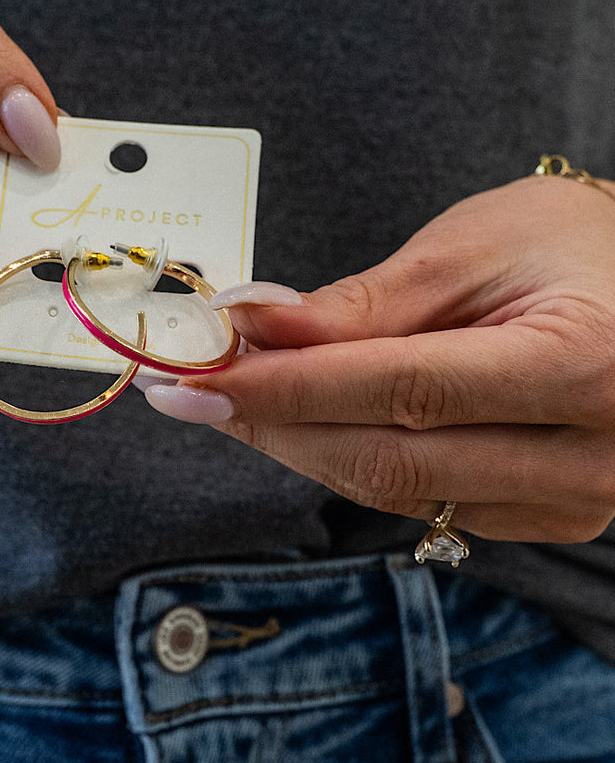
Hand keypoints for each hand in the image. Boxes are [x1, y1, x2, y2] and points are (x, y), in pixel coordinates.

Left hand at [145, 175, 614, 543]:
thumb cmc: (572, 245)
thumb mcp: (472, 247)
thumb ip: (363, 304)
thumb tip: (252, 327)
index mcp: (583, 366)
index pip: (403, 391)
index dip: (287, 388)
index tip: (197, 378)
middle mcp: (591, 454)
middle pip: (390, 458)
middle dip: (274, 423)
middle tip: (188, 390)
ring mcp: (575, 500)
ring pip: (396, 491)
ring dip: (299, 444)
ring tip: (231, 396)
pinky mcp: (550, 518)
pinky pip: (423, 501)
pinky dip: (349, 459)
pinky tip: (302, 419)